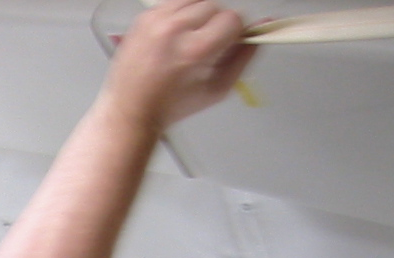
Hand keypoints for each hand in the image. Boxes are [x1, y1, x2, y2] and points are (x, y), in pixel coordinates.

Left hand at [106, 0, 255, 129]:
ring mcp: (155, 21)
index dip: (234, 32)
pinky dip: (179, 14)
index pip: (234, 18)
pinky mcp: (144, 17)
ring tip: (189, 40)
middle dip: (215, 25)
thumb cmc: (171, 105)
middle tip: (203, 47)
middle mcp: (173, 30)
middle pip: (215, 6)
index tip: (226, 43)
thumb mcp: (217, 89)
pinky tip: (174, 36)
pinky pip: (174, 2)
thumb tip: (263, 28)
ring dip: (198, 16)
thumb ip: (244, 56)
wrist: (130, 110)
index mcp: (194, 50)